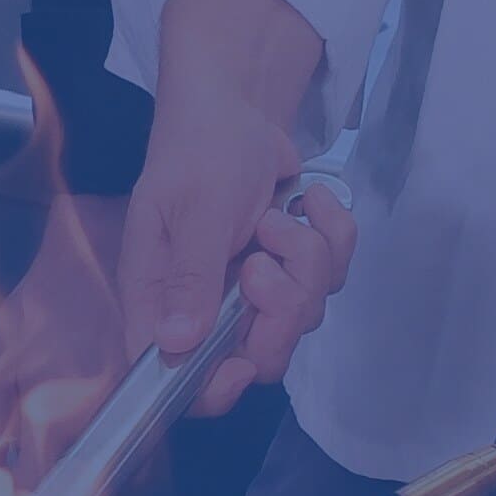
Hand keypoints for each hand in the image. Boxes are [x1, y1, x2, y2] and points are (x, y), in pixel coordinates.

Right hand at [118, 0, 352, 412]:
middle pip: (260, 358)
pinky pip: (334, 277)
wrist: (236, 106)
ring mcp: (255, 292)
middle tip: (266, 260)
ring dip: (305, 259)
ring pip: (305, 316)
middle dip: (282, 310)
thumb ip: (190, 277)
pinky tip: (306, 203)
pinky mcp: (294, 269)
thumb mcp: (193, 210)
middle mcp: (206, 307)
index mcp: (161, 301)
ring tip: (277, 216)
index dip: (214, 388)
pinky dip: (331, 235)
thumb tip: (174, 344)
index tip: (246, 357)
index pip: (178, 380)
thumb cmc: (198, 151)